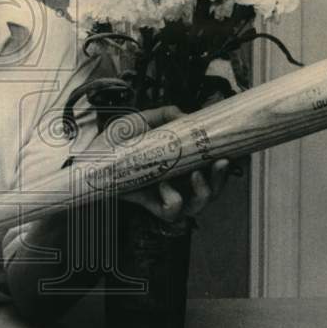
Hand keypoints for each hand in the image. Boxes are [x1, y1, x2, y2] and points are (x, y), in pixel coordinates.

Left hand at [89, 105, 229, 223]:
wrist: (90, 158)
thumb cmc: (116, 142)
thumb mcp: (141, 121)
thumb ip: (164, 114)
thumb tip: (186, 115)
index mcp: (181, 163)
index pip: (211, 168)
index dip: (227, 165)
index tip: (235, 153)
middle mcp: (179, 182)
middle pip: (212, 190)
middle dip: (222, 180)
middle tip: (221, 162)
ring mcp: (167, 196)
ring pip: (198, 205)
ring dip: (204, 192)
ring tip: (196, 175)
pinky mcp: (152, 206)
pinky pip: (172, 212)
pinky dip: (173, 200)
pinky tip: (166, 186)